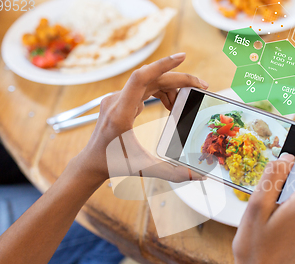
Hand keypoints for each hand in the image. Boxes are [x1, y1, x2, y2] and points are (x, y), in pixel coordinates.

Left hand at [76, 53, 208, 183]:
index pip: (141, 77)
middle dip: (179, 80)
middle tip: (202, 86)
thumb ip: (173, 173)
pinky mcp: (118, 100)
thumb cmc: (114, 165)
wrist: (91, 162)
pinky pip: (143, 87)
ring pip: (149, 81)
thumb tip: (199, 176)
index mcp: (121, 114)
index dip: (163, 65)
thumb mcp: (145, 169)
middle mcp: (116, 101)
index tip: (183, 57)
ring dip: (171, 87)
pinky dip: (160, 91)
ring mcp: (116, 98)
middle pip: (152, 78)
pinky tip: (170, 104)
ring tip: (185, 101)